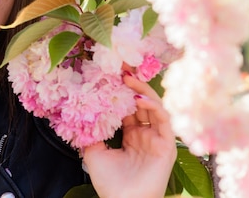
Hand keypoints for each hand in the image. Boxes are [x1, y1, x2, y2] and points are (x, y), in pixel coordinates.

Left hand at [82, 72, 176, 197]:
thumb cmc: (109, 183)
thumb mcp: (93, 152)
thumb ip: (90, 132)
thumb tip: (82, 113)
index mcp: (131, 135)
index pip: (129, 106)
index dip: (122, 90)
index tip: (111, 73)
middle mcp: (145, 134)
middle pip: (142, 102)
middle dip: (133, 83)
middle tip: (121, 66)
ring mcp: (156, 139)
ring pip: (155, 107)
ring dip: (143, 90)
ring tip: (128, 78)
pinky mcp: (166, 146)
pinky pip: (164, 121)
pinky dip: (154, 107)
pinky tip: (139, 99)